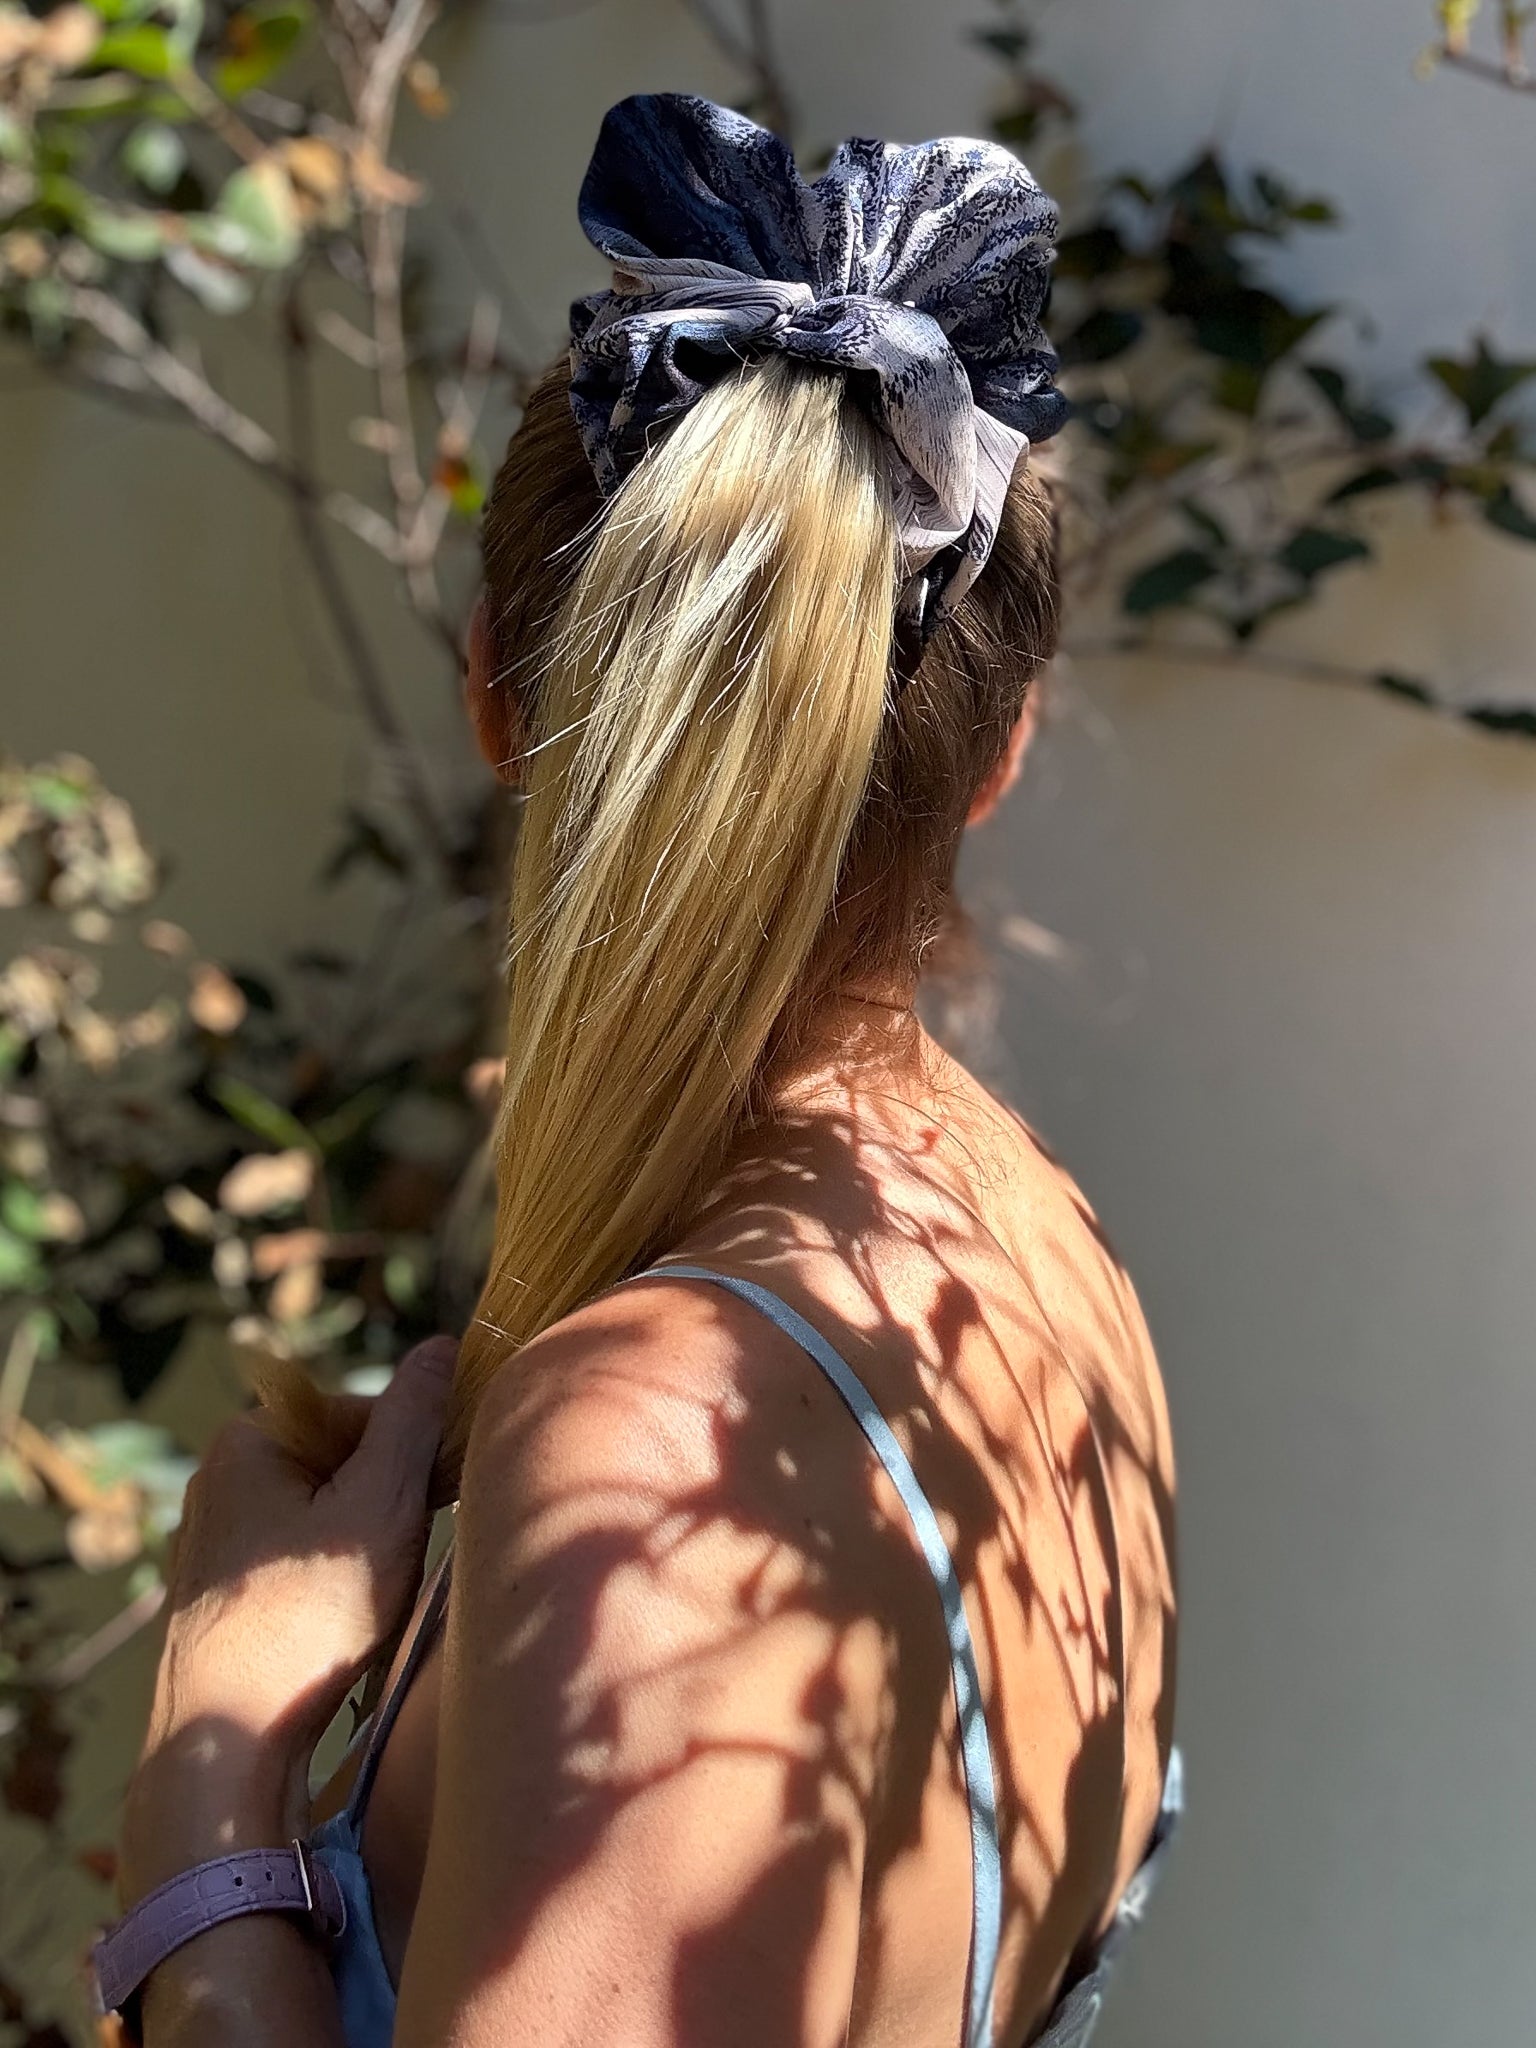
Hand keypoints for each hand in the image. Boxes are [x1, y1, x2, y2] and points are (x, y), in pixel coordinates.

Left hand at [120, 1337, 455, 1903]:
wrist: (226, 1745)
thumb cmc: (305, 1617)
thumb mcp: (380, 1502)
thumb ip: (412, 1418)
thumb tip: (439, 1345)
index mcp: (247, 1440)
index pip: (363, 1413)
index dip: (413, 1456)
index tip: (437, 1503)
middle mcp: (219, 1483)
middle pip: (345, 1469)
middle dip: (389, 1511)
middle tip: (404, 1563)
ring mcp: (214, 1547)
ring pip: (327, 1526)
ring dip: (366, 1558)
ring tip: (371, 1608)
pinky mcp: (218, 1605)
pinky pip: (300, 1572)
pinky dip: (333, 1596)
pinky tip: (343, 1637)